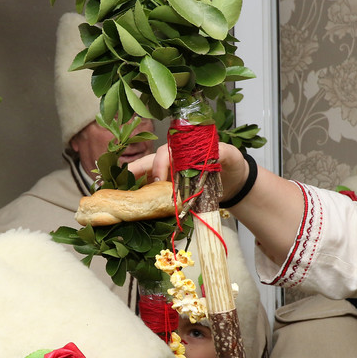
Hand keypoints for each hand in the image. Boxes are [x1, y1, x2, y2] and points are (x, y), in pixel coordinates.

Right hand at [125, 142, 248, 203]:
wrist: (235, 183)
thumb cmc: (230, 165)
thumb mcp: (231, 156)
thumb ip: (223, 153)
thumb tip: (213, 154)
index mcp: (183, 149)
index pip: (165, 153)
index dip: (159, 165)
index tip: (159, 181)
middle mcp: (173, 160)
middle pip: (148, 163)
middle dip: (133, 173)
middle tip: (123, 187)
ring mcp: (170, 174)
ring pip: (146, 177)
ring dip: (134, 186)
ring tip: (121, 197)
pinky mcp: (171, 189)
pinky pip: (154, 192)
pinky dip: (144, 199)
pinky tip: (135, 207)